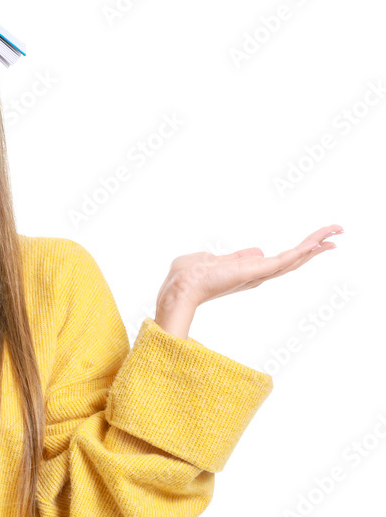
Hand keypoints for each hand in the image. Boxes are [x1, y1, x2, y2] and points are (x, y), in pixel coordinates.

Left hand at [158, 224, 343, 309]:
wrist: (182, 285)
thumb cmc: (189, 275)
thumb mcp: (214, 260)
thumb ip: (235, 257)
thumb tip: (255, 251)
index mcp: (248, 273)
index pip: (278, 262)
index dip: (298, 253)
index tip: (314, 243)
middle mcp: (258, 276)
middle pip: (294, 261)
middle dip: (315, 247)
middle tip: (335, 235)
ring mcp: (260, 274)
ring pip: (295, 258)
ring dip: (316, 243)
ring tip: (336, 231)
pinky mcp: (259, 271)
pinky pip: (287, 258)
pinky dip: (305, 248)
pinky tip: (320, 240)